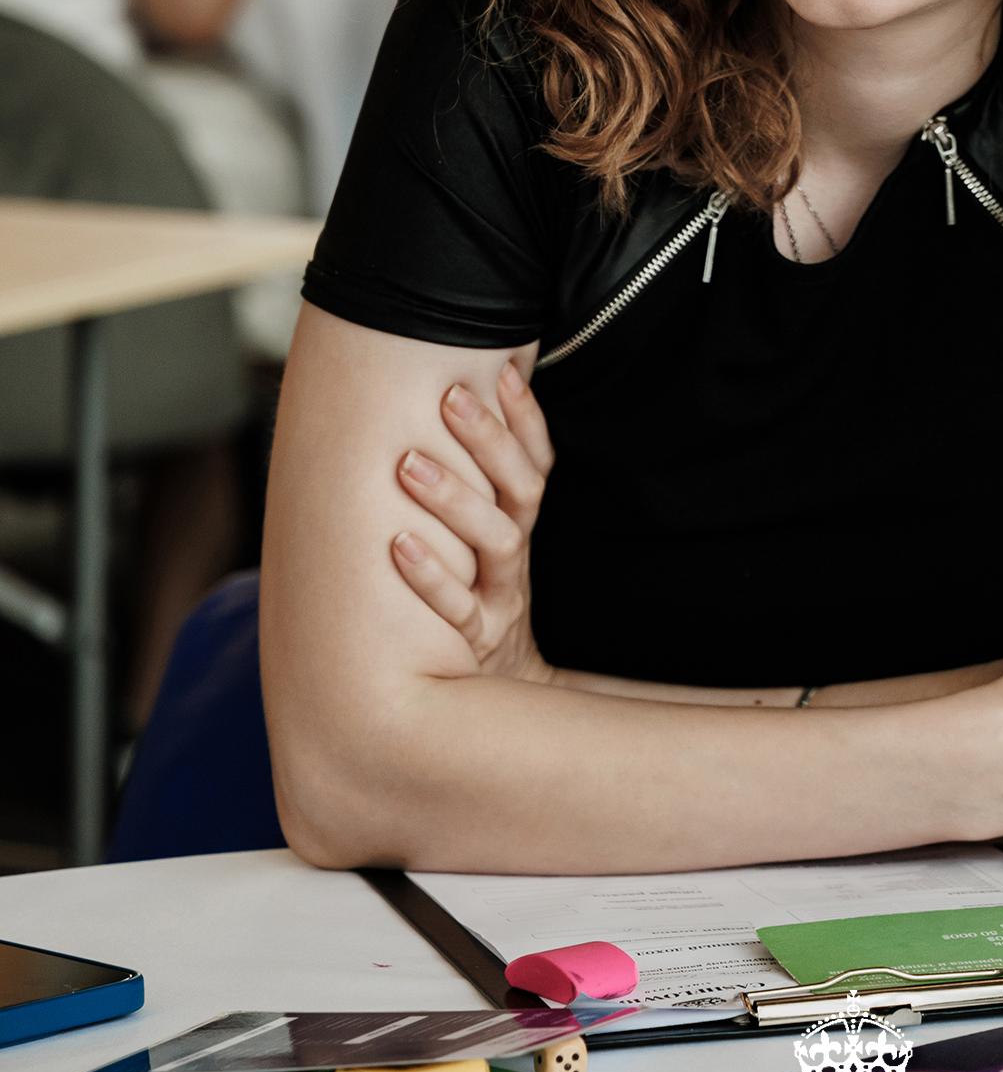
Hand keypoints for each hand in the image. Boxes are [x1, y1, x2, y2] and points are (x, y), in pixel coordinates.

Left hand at [391, 360, 556, 684]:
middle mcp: (516, 556)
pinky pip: (456, 606)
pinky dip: (429, 574)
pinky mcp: (475, 641)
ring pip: (495, 542)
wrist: (486, 700)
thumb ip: (472, 491)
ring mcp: (500, 599)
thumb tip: (443, 408)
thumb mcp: (480, 546)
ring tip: (409, 463)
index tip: (503, 370)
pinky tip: (397, 544)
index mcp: (519, 525)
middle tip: (451, 397)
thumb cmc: (469, 602)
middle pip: (521, 491)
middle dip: (487, 439)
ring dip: (454, 498)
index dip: (525, 418)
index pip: (536, 461)